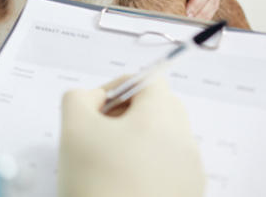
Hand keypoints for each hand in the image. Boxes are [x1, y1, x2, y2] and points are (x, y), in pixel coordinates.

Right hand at [57, 77, 204, 196]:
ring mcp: (191, 174)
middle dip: (126, 115)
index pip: (149, 81)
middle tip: (97, 134)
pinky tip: (120, 185)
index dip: (118, 87)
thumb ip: (81, 97)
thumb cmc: (95, 181)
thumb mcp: (73, 127)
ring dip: (135, 141)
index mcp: (164, 117)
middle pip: (160, 109)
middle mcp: (186, 142)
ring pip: (162, 140)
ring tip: (106, 164)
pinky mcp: (188, 196)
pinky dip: (145, 168)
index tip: (95, 110)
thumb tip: (96, 98)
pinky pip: (167, 168)